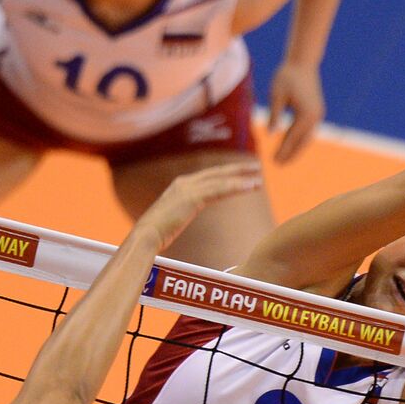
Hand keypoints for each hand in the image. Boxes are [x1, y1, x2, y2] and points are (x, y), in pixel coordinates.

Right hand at [137, 161, 263, 250]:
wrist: (145, 236)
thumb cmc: (154, 234)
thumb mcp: (170, 219)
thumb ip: (178, 214)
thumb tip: (178, 220)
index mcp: (179, 186)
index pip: (208, 176)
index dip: (225, 173)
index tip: (240, 173)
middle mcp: (184, 182)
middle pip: (217, 173)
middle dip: (237, 170)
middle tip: (256, 167)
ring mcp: (188, 188)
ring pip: (221, 180)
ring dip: (242, 178)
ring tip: (259, 179)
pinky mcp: (193, 197)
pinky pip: (220, 190)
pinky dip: (237, 187)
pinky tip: (251, 187)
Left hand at [267, 62, 324, 162]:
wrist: (303, 62)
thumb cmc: (287, 76)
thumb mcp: (277, 94)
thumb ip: (274, 114)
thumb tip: (270, 134)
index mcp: (306, 114)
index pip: (293, 138)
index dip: (283, 150)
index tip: (274, 161)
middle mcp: (315, 117)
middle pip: (303, 142)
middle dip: (291, 154)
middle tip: (278, 165)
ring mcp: (318, 114)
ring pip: (307, 137)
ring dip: (296, 148)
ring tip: (284, 158)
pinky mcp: (316, 111)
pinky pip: (308, 130)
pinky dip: (300, 139)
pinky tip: (290, 143)